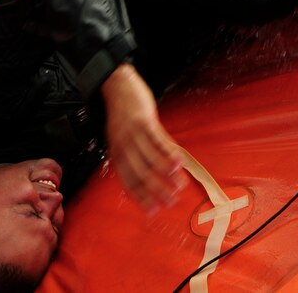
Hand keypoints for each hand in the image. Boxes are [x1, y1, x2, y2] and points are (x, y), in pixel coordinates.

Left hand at [101, 63, 185, 211]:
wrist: (117, 85)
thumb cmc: (121, 114)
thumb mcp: (120, 137)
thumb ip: (131, 155)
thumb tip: (147, 176)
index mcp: (117, 153)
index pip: (129, 180)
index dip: (141, 197)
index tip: (153, 211)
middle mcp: (123, 145)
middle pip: (141, 174)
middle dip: (157, 191)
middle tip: (171, 202)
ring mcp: (134, 133)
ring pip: (151, 159)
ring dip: (167, 175)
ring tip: (180, 185)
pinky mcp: (145, 120)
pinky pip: (158, 140)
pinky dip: (169, 154)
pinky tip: (179, 163)